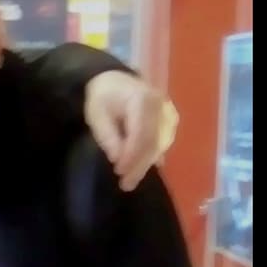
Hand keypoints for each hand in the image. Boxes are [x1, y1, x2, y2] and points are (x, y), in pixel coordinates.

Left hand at [84, 70, 178, 190]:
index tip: (119, 170)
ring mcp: (168, 114)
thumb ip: (107, 136)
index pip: (141, 132)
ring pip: (160, 145)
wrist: (115, 82)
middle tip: (126, 184)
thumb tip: (117, 158)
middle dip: (139, 166)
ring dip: (145, 165)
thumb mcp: (97, 115)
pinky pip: (163, 143)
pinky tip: (140, 171)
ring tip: (130, 182)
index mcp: (142, 100)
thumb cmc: (103, 98)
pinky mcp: (170, 122)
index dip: (131, 154)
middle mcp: (161, 106)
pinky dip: (151, 158)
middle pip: (153, 141)